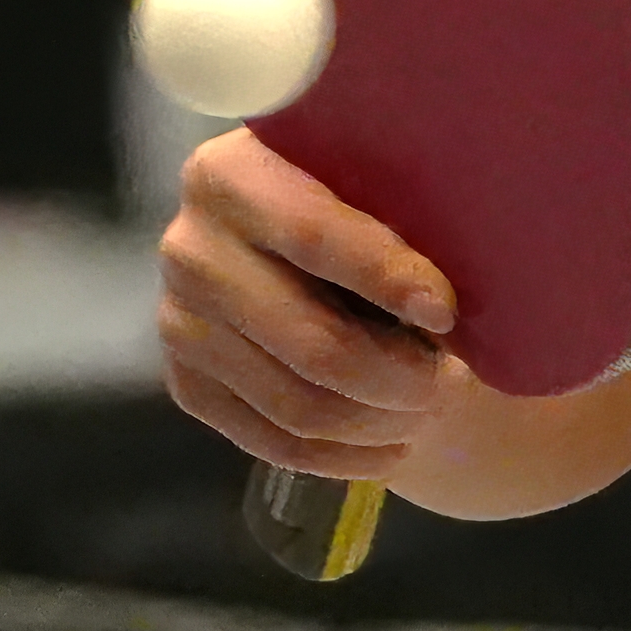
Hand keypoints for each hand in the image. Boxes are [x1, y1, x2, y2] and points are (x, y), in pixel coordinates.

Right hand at [160, 126, 464, 477]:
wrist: (297, 252)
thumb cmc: (362, 208)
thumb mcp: (376, 185)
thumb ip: (399, 212)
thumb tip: (443, 297)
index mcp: (230, 175)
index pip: (313, 236)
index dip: (386, 279)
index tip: (446, 314)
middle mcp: (190, 249)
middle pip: (312, 343)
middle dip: (397, 376)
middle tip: (451, 381)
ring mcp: (179, 322)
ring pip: (300, 405)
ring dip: (380, 421)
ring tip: (428, 408)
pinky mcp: (187, 383)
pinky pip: (275, 443)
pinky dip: (346, 455)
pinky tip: (391, 446)